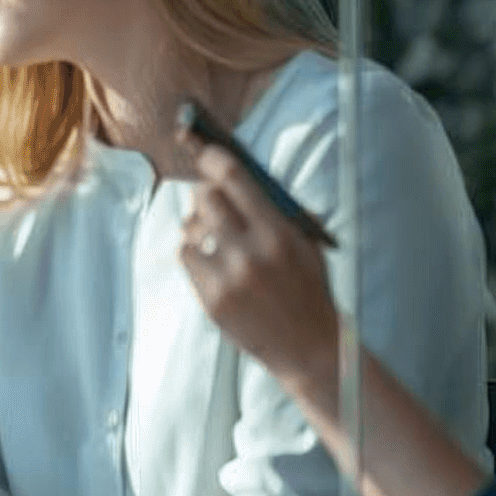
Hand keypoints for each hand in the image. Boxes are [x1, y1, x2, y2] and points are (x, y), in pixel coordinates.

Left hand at [179, 145, 343, 386]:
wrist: (309, 347)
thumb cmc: (308, 288)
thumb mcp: (307, 244)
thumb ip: (277, 209)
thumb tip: (237, 170)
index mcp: (279, 232)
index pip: (236, 178)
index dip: (214, 158)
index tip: (204, 148)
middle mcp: (251, 252)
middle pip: (206, 197)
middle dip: (206, 192)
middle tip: (210, 196)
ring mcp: (228, 277)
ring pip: (191, 228)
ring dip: (199, 226)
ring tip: (215, 235)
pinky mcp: (211, 298)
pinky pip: (186, 256)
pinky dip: (195, 252)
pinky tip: (212, 261)